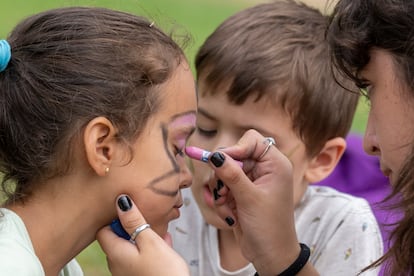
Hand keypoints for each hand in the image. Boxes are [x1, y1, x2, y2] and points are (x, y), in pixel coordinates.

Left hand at [96, 195, 188, 275]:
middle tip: (147, 219)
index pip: (103, 230)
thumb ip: (134, 221)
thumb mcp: (150, 241)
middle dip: (132, 227)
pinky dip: (150, 248)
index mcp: (116, 254)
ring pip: (131, 246)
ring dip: (143, 237)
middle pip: (117, 238)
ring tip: (158, 231)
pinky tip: (164, 243)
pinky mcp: (139, 274)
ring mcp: (128, 271)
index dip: (115, 218)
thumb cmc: (164, 273)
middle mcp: (117, 264)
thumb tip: (122, 202)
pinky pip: (140, 256)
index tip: (131, 211)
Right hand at [208, 130, 300, 274]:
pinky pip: (223, 187)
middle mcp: (264, 169)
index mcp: (275, 164)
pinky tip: (228, 213)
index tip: (219, 162)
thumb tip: (214, 155)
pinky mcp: (242, 193)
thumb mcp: (249, 198)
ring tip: (226, 205)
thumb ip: (231, 174)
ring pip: (225, 172)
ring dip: (221, 190)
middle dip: (224, 174)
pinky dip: (222, 199)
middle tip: (222, 191)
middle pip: (234, 155)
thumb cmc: (269, 227)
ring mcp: (252, 181)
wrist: (270, 255)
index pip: (251, 140)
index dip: (234, 148)